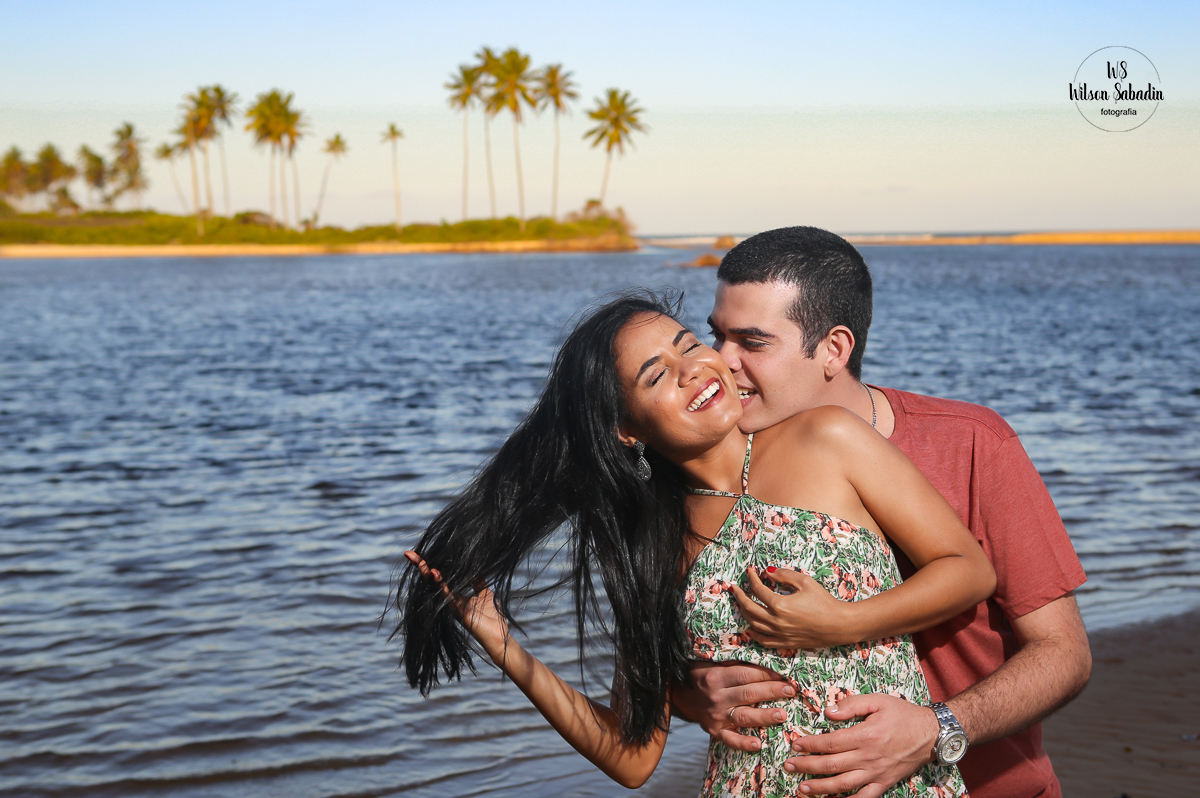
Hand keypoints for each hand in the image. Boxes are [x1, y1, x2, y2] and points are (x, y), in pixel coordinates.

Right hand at [404, 551, 508, 655]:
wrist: (499, 636)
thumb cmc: (492, 617)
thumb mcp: (484, 591)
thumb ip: (477, 579)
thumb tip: (474, 562)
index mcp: (454, 595)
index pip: (439, 577)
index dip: (430, 565)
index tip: (421, 553)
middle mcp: (449, 600)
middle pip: (431, 580)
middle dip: (420, 566)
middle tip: (409, 553)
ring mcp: (451, 606)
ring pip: (434, 586)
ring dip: (425, 573)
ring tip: (418, 560)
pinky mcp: (456, 611)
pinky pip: (445, 595)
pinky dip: (439, 583)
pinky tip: (434, 572)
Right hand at [673, 661, 794, 751]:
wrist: (680, 695)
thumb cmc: (702, 675)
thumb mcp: (712, 662)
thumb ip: (733, 662)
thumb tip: (762, 657)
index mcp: (716, 677)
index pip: (745, 675)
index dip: (765, 674)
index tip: (783, 674)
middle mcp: (716, 697)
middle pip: (748, 694)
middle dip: (772, 691)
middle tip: (791, 691)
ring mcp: (716, 716)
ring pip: (744, 716)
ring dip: (765, 716)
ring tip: (782, 715)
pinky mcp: (715, 731)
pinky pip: (730, 739)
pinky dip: (744, 743)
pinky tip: (758, 745)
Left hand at [729, 567, 850, 649]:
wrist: (839, 624)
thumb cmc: (824, 601)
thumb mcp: (806, 582)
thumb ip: (785, 575)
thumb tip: (767, 571)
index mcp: (780, 605)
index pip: (758, 589)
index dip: (751, 578)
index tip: (750, 571)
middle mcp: (776, 621)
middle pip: (749, 608)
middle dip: (740, 596)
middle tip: (735, 588)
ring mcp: (780, 634)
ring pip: (753, 625)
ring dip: (744, 613)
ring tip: (742, 604)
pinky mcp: (786, 643)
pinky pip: (763, 641)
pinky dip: (754, 633)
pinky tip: (751, 627)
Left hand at [782, 693, 938, 796]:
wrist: (931, 734)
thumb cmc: (903, 714)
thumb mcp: (878, 700)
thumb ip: (852, 704)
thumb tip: (828, 712)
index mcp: (865, 736)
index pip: (830, 743)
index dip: (810, 745)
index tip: (795, 744)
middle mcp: (868, 758)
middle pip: (831, 765)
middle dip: (807, 766)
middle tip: (789, 766)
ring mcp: (876, 774)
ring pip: (843, 785)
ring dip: (820, 788)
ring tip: (802, 789)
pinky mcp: (884, 783)